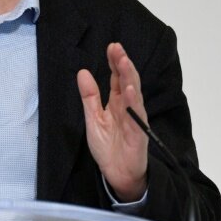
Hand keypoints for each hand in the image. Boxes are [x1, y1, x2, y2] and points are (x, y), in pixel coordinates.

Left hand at [77, 42, 148, 201]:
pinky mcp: (138, 134)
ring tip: (124, 62)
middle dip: (123, 63)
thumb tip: (82, 72)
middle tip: (117, 48)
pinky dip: (133, 103)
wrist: (117, 174)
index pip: (117, 77)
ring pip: (134, 94)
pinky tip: (130, 90)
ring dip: (130, 78)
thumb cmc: (108, 147)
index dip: (114, 62)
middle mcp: (127, 107)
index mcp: (116, 102)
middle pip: (127, 81)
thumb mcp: (92, 118)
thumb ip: (89, 96)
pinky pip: (137, 117)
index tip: (111, 46)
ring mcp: (134, 119)